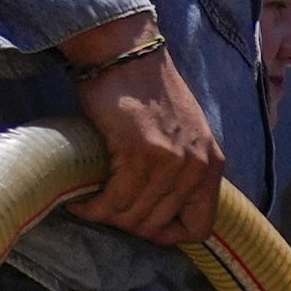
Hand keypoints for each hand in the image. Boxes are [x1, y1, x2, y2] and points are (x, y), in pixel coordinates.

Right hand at [60, 15, 226, 246]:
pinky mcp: (141, 152)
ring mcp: (171, 161)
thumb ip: (182, 169)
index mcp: (211, 165)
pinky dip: (92, 207)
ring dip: (105, 217)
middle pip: (158, 225)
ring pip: (133, 216)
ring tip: (88, 206)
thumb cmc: (147, 92)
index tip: (142, 227)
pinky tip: (80, 201)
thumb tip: (160, 208)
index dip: (168, 236)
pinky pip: (114, 200)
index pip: (200, 228)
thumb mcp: (183, 134)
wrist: (127, 54)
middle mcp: (196, 167)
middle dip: (126, 225)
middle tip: (104, 212)